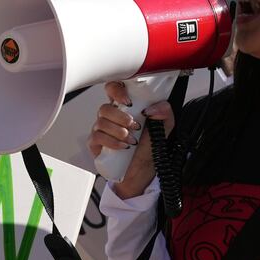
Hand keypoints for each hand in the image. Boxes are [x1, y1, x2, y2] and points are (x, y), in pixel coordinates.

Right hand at [87, 81, 174, 198]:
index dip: (117, 90)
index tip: (129, 101)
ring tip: (132, 140)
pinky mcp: (95, 143)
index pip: (113, 88)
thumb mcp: (164, 126)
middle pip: (105, 107)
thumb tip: (152, 108)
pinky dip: (112, 142)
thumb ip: (164, 111)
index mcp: (124, 107)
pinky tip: (123, 146)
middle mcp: (110, 116)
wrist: (142, 169)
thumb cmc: (148, 147)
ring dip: (119, 131)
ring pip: (101, 122)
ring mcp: (101, 129)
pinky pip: (97, 137)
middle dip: (121, 117)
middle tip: (135, 126)